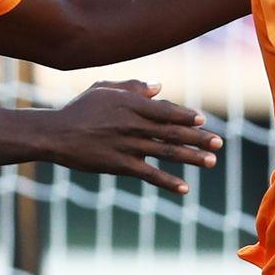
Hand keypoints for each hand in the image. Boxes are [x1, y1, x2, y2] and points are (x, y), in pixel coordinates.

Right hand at [48, 80, 221, 193]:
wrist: (55, 134)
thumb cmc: (80, 108)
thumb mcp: (104, 89)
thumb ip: (133, 87)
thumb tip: (159, 87)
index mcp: (131, 104)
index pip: (166, 110)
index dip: (185, 115)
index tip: (203, 120)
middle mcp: (133, 124)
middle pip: (172, 131)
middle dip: (198, 137)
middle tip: (218, 143)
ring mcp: (127, 145)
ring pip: (166, 152)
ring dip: (191, 157)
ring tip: (210, 161)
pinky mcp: (120, 165)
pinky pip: (149, 174)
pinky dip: (168, 181)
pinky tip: (184, 187)